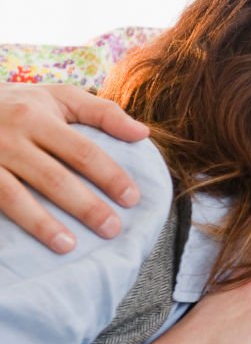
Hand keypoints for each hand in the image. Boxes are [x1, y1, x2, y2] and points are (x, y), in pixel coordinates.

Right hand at [0, 83, 148, 252]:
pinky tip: (21, 245)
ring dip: (42, 224)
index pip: (81, 151)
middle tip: (112, 229)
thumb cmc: (19, 104)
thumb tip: (143, 134)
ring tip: (69, 246)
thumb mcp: (58, 97)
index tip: (132, 199)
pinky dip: (5, 223)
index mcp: (37, 116)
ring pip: (13, 197)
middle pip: (52, 177)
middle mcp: (9, 137)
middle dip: (85, 206)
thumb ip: (102, 113)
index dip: (109, 176)